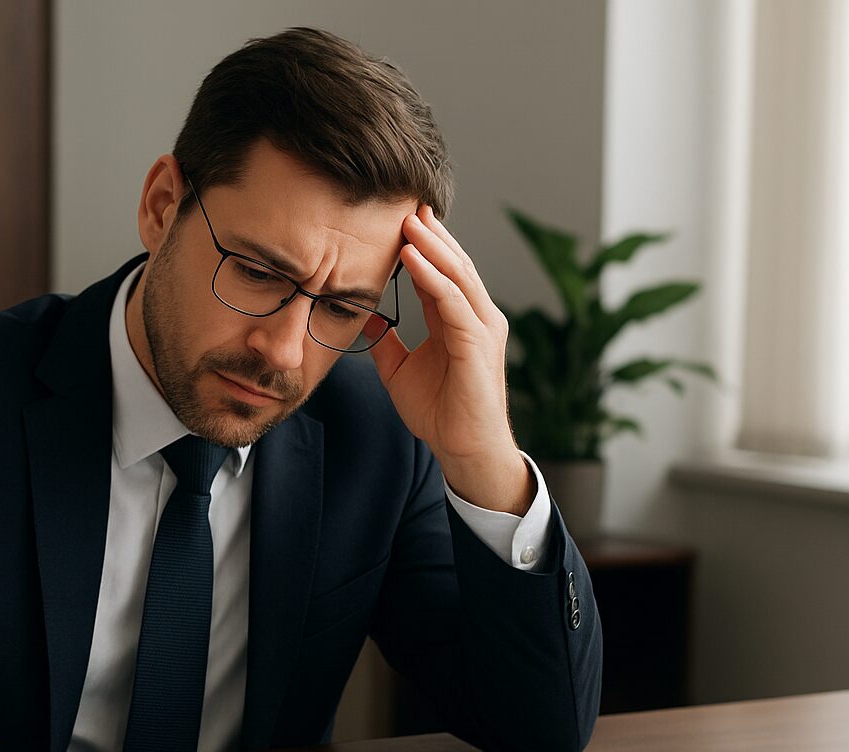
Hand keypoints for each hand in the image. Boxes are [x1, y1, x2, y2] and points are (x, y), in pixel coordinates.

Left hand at [367, 205, 531, 514]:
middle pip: (454, 264)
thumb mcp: (400, 370)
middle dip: (431, 235)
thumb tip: (366, 316)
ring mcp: (482, 328)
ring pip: (457, 275)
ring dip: (432, 247)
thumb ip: (387, 341)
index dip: (423, 246)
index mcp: (459, 320)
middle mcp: (477, 317)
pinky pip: (454, 302)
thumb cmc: (439, 412)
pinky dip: (433, 277)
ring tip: (408, 222)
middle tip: (406, 204)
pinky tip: (412, 259)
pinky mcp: (478, 344)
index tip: (399, 220)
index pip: (441, 273)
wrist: (463, 449)